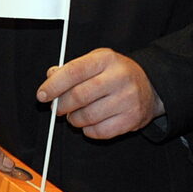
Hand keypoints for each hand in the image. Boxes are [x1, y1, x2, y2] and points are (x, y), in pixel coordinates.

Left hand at [37, 48, 161, 138]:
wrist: (150, 86)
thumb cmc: (116, 73)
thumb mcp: (96, 61)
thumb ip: (72, 68)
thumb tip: (51, 76)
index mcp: (106, 59)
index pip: (74, 71)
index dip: (54, 85)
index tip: (42, 95)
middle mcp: (119, 78)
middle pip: (79, 96)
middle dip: (62, 105)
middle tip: (57, 108)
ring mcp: (127, 99)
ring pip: (88, 116)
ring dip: (74, 119)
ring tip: (73, 116)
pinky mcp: (132, 119)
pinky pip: (100, 131)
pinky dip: (88, 131)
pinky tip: (88, 124)